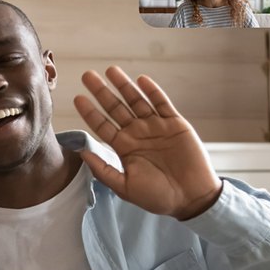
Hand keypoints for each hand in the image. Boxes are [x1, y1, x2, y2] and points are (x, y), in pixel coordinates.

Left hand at [73, 66, 221, 220]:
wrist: (191, 198)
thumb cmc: (157, 197)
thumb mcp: (125, 187)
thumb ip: (103, 170)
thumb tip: (83, 153)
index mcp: (124, 147)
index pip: (103, 125)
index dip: (90, 112)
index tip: (78, 98)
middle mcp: (137, 133)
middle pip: (116, 108)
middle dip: (102, 92)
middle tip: (87, 75)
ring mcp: (156, 127)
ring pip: (137, 101)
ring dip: (124, 85)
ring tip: (111, 70)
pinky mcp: (175, 124)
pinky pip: (162, 104)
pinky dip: (153, 91)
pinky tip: (141, 80)